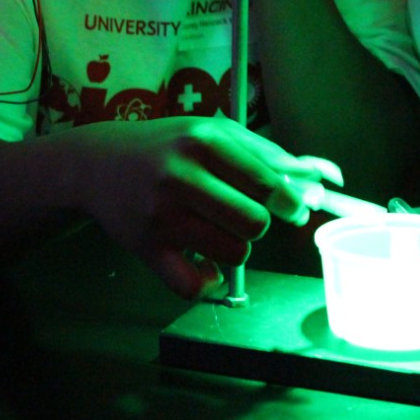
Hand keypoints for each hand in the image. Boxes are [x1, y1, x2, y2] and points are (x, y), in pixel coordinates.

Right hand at [76, 117, 338, 298]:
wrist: (97, 164)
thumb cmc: (169, 146)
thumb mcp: (214, 134)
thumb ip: (268, 154)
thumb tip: (322, 179)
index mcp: (204, 141)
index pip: (266, 183)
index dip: (291, 202)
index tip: (296, 209)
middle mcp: (180, 176)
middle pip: (255, 222)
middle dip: (259, 223)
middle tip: (243, 214)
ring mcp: (160, 215)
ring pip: (234, 253)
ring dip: (235, 247)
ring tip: (215, 229)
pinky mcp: (145, 248)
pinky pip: (193, 285)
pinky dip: (207, 282)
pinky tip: (203, 262)